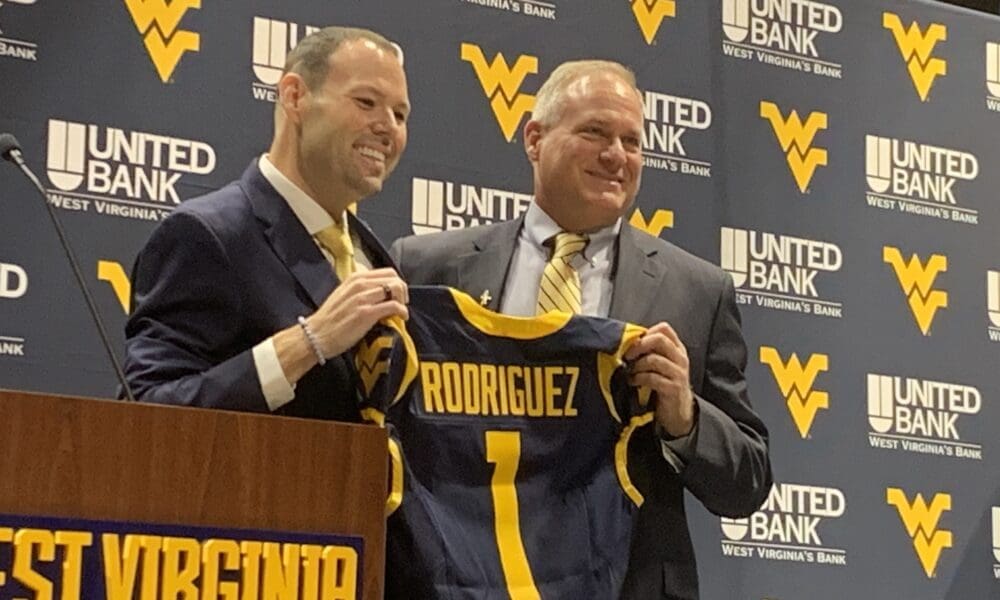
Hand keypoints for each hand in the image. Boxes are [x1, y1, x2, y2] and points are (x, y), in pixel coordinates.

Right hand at [306, 268, 408, 358]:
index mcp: (355, 278)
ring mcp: (363, 298)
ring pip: (396, 289)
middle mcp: (359, 284)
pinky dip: (402, 311)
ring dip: (403, 301)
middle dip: (402, 290)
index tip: (396, 295)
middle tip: (401, 303)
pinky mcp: (366, 313)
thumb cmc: (330, 319)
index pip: (387, 272)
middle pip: (394, 278)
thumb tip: (380, 291)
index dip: (396, 283)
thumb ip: (361, 289)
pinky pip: (394, 306)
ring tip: (400, 312)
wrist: (316, 335)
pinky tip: (401, 318)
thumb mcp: (344, 294)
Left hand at [624, 321, 695, 437]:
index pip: (664, 329)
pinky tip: (633, 381)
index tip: (633, 342)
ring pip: (654, 359)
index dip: (646, 332)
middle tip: (627, 355)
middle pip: (659, 339)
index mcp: (677, 349)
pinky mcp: (673, 388)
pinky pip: (652, 378)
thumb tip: (629, 341)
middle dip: (639, 345)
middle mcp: (680, 358)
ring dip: (636, 365)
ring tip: (629, 371)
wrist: (679, 411)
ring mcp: (678, 373)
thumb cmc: (665, 385)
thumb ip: (651, 351)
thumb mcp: (662, 365)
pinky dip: (638, 378)